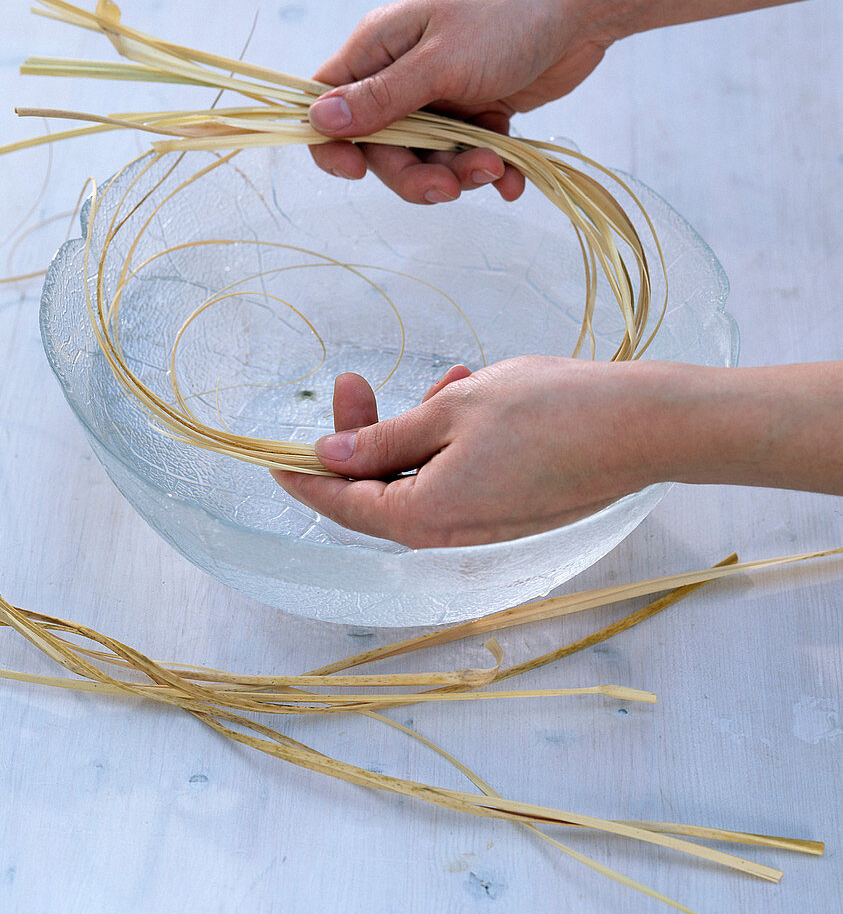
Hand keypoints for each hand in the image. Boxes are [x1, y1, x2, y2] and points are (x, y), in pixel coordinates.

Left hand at [273, 357, 842, 547]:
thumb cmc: (550, 410)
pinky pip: (458, 478)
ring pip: (420, 480)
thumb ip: (385, 438)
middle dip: (363, 435)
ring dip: (414, 430)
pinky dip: (450, 441)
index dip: (302, 478)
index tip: (270, 455)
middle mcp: (449, 534)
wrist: (643, 425)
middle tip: (355, 380)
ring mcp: (483, 527)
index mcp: (424, 516)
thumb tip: (329, 456)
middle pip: (378, 492)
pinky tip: (470, 394)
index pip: (341, 504)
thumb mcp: (453, 410)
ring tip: (443, 379)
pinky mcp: (510, 512)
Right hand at [307, 0, 611, 204]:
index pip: (329, 104)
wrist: (584, 9)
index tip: (356, 173)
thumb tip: (319, 121)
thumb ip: (382, 99)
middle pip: (384, 148)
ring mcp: (441, 97)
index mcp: (379, 50)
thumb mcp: (439, 63)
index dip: (334, 145)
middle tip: (451, 186)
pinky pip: (468, 158)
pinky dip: (489, 173)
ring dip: (461, 175)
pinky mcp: (477, 115)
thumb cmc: (508, 18)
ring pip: (428, 160)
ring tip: (496, 167)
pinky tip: (513, 177)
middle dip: (417, 174)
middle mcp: (403, 75)